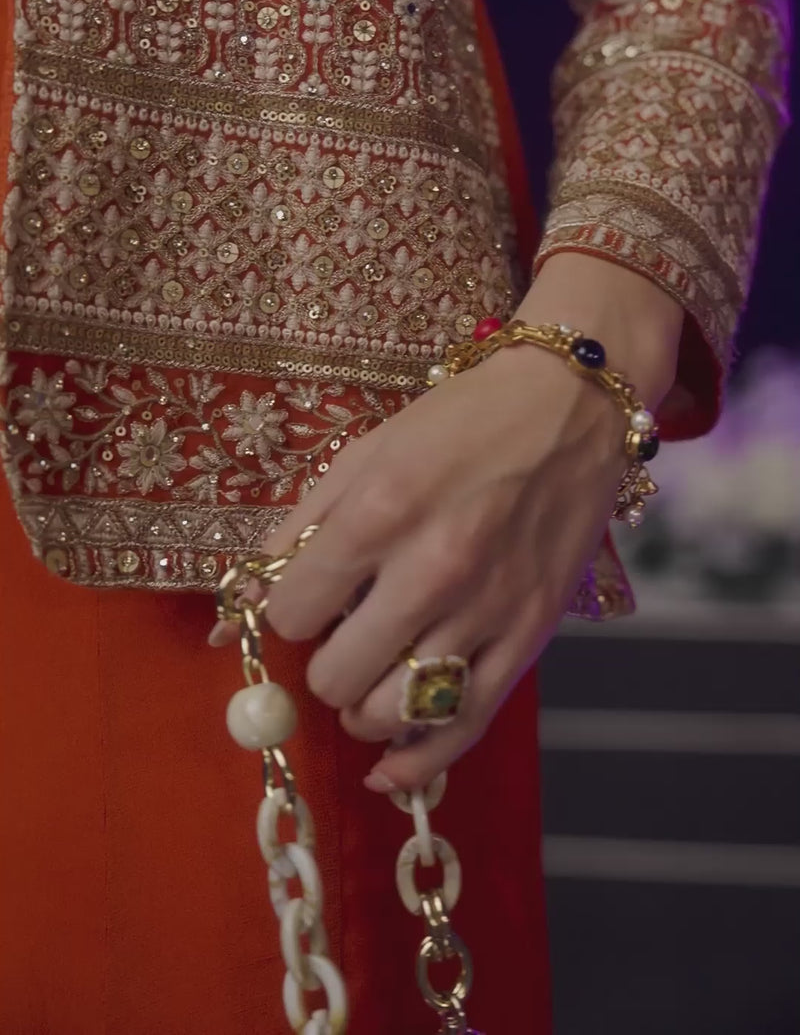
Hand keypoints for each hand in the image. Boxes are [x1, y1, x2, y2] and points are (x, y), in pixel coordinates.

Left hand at [209, 255, 682, 792]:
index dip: (291, 613)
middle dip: (324, 663)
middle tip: (342, 636)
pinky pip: (463, 726)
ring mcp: (486, 609)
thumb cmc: (457, 422)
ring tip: (371, 677)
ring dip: (364, 708)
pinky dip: (417, 762)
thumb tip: (234, 613)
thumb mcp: (363, 455)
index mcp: (378, 512)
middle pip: (334, 677)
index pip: (292, 614)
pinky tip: (389, 769)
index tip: (309, 600)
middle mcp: (431, 569)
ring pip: (391, 713)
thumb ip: (295, 533)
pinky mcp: (531, 636)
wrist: (569, 404)